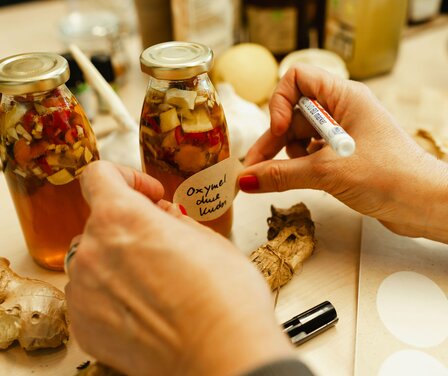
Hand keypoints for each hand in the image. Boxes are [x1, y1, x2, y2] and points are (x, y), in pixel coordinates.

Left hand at [65, 161, 292, 375]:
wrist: (223, 356)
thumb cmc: (225, 298)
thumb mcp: (209, 239)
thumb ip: (174, 219)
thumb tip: (161, 215)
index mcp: (122, 218)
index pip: (99, 176)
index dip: (125, 177)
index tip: (147, 194)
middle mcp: (92, 251)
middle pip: (101, 222)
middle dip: (131, 226)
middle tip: (162, 243)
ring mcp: (83, 291)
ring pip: (96, 260)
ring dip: (120, 261)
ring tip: (157, 282)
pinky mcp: (83, 325)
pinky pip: (92, 294)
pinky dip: (113, 294)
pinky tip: (146, 307)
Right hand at [240, 64, 447, 242]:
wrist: (422, 204)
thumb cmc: (389, 176)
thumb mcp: (326, 172)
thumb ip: (281, 175)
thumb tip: (246, 179)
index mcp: (344, 96)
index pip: (297, 79)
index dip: (280, 102)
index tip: (279, 131)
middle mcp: (342, 110)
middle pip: (294, 114)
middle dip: (273, 140)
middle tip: (254, 167)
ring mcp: (343, 133)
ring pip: (300, 137)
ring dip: (285, 156)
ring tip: (280, 177)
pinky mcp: (344, 155)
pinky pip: (311, 154)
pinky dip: (299, 166)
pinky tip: (299, 179)